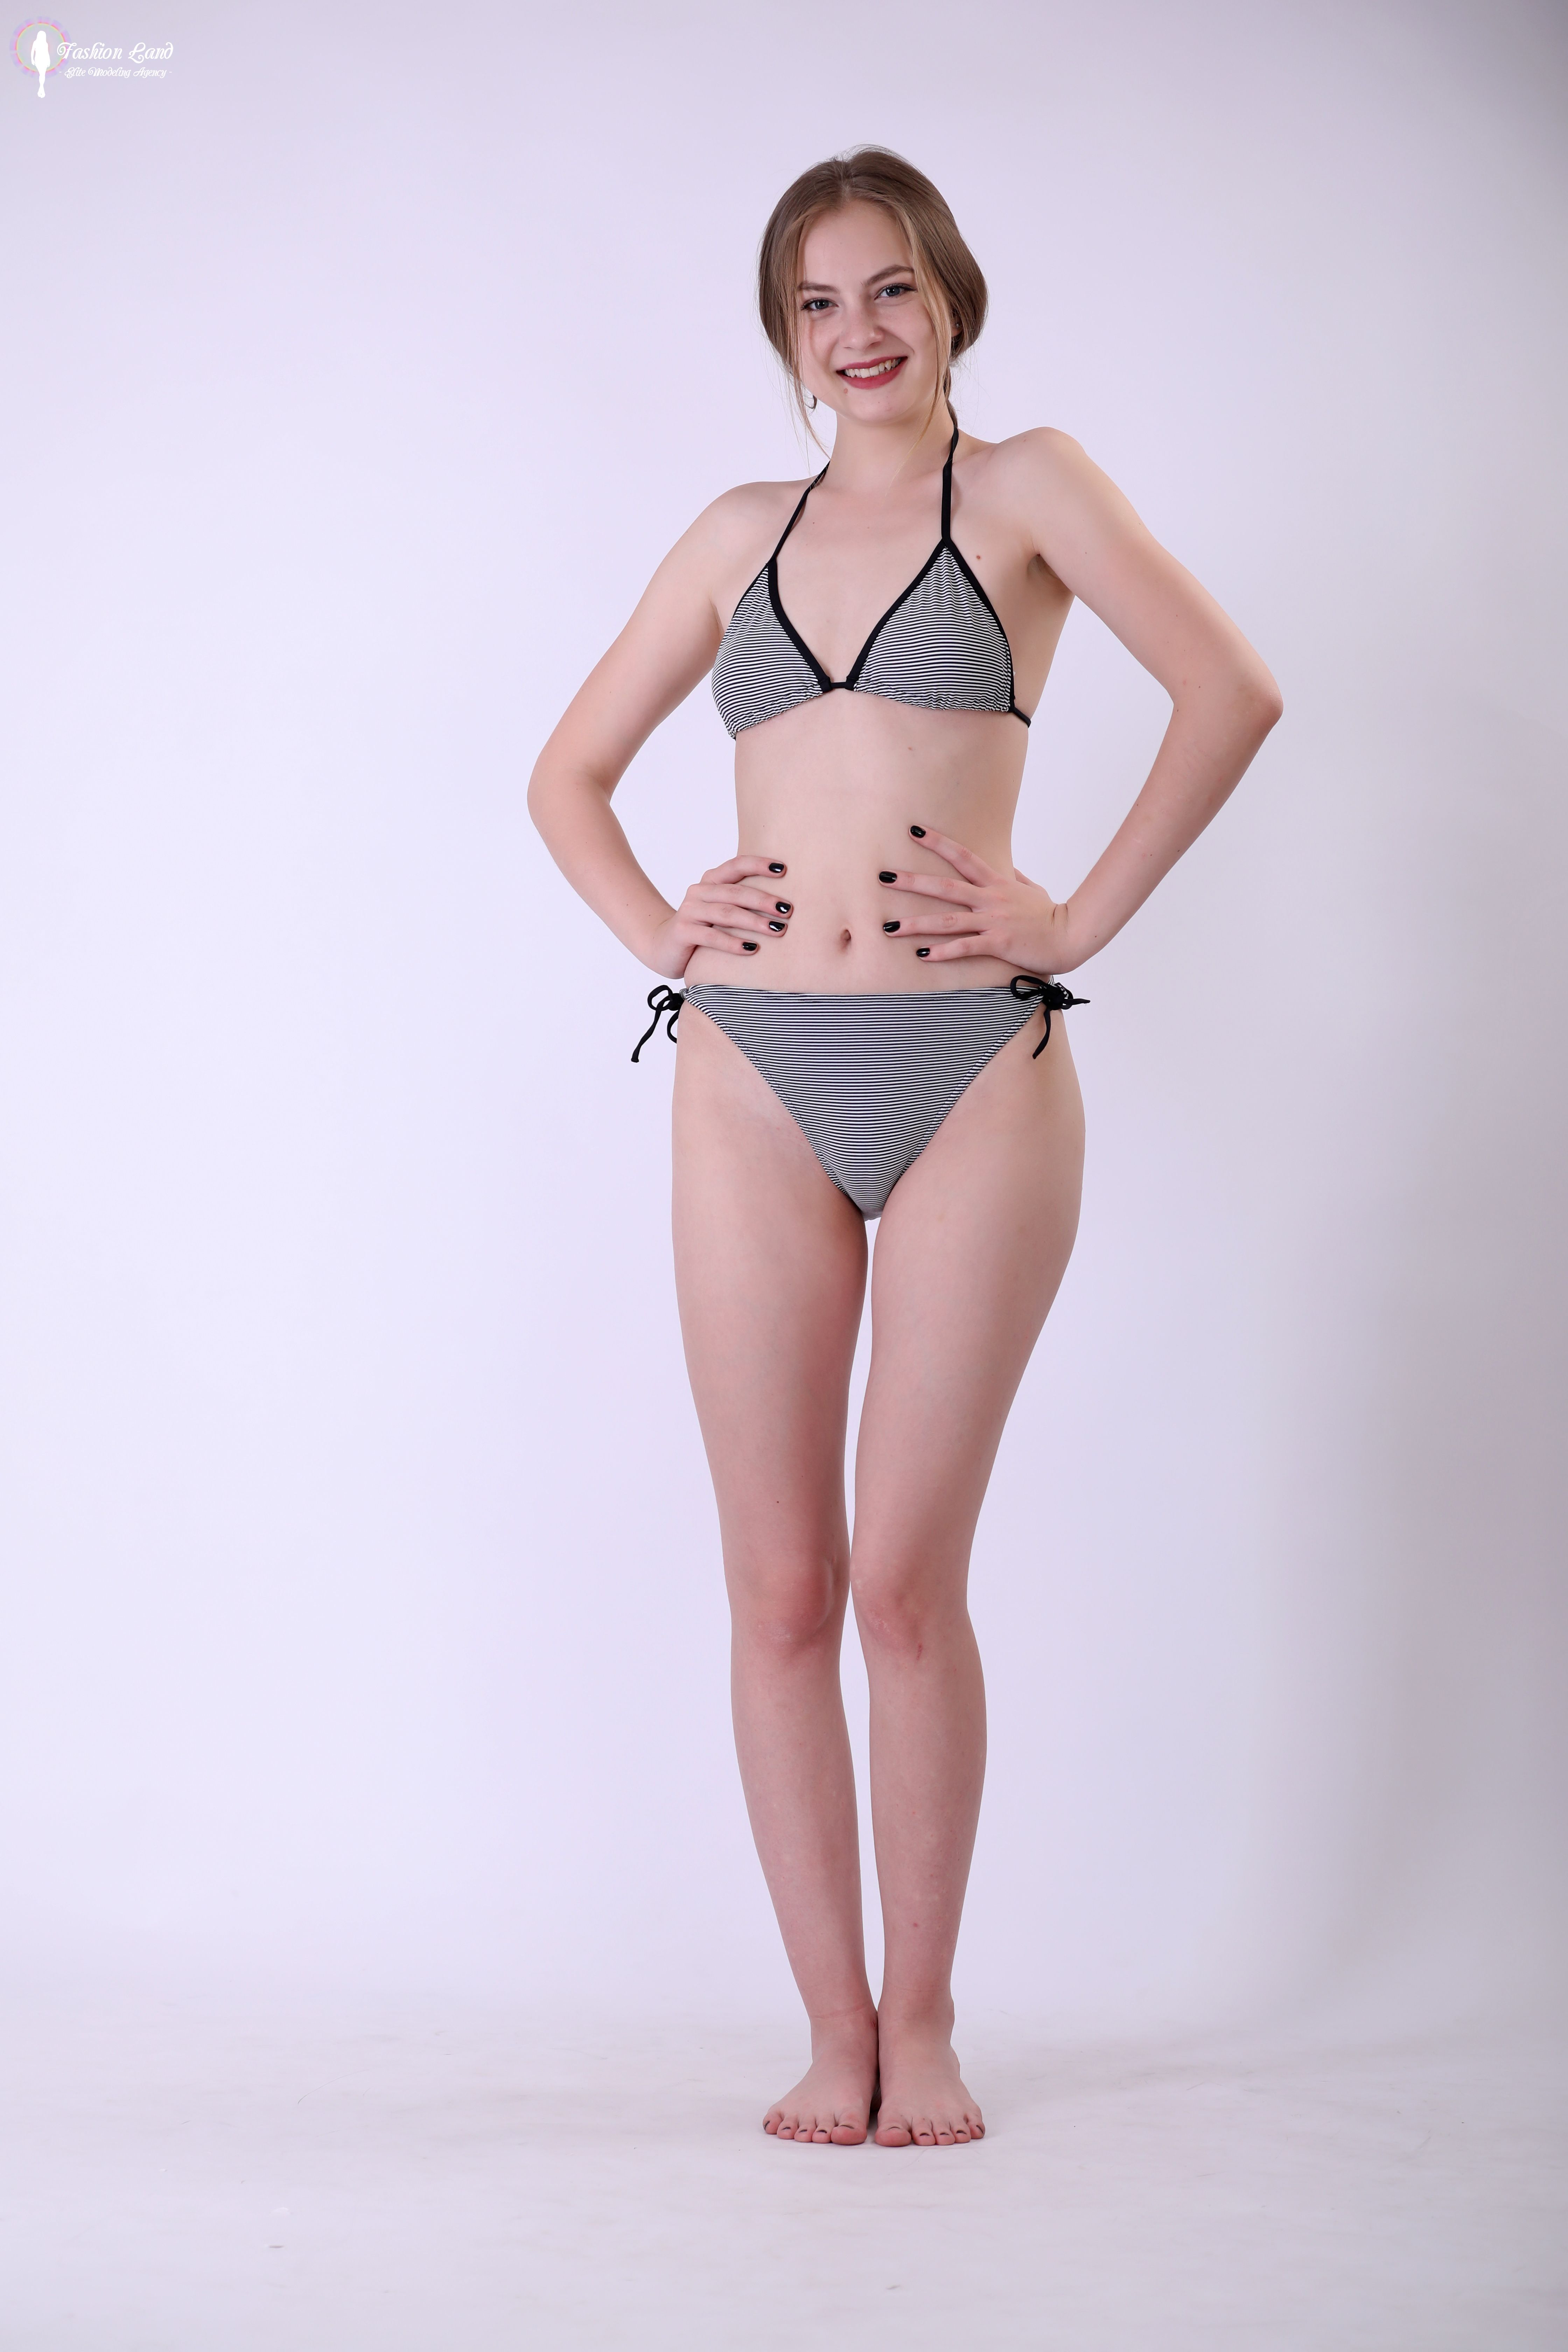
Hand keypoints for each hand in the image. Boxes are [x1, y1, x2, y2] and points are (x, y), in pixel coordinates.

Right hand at [648, 854, 792, 976]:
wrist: (664, 947)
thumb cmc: (704, 928)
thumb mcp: (722, 910)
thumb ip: (743, 901)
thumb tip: (785, 903)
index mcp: (711, 880)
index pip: (736, 866)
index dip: (759, 865)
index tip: (784, 869)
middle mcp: (699, 892)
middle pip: (735, 892)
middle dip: (764, 900)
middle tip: (788, 909)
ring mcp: (689, 911)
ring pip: (726, 913)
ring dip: (754, 922)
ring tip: (778, 929)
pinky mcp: (683, 932)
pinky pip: (711, 937)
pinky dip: (733, 943)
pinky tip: (752, 949)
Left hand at [877, 824, 1079, 972]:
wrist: (1070, 936)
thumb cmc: (1049, 915)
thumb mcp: (1032, 889)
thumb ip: (1014, 877)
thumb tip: (1006, 868)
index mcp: (997, 883)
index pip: (963, 856)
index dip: (938, 842)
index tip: (913, 831)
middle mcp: (990, 899)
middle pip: (945, 887)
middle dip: (912, 882)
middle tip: (883, 877)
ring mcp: (993, 921)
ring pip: (948, 921)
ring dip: (916, 924)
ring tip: (889, 926)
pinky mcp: (998, 943)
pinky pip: (965, 947)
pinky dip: (943, 951)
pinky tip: (922, 955)